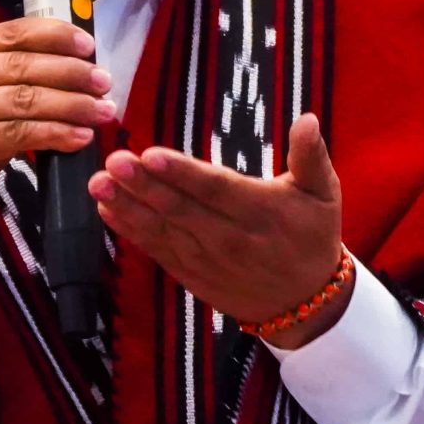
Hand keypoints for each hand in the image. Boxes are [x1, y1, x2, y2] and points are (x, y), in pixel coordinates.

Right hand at [0, 18, 112, 241]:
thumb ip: (9, 78)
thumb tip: (76, 66)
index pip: (12, 33)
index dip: (55, 35)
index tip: (89, 46)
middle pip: (22, 65)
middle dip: (72, 72)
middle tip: (105, 83)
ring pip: (24, 99)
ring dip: (71, 104)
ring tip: (103, 112)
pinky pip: (18, 134)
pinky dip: (55, 133)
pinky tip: (80, 137)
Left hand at [88, 111, 346, 345]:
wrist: (305, 304)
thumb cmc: (312, 237)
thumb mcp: (324, 194)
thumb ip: (311, 156)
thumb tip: (307, 119)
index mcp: (261, 212)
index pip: (216, 189)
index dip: (182, 174)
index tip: (152, 155)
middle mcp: (230, 238)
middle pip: (182, 210)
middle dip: (144, 186)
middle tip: (114, 162)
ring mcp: (206, 259)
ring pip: (163, 230)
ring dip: (128, 207)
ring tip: (99, 184)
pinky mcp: (190, 274)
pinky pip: (157, 250)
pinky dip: (131, 231)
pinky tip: (107, 210)